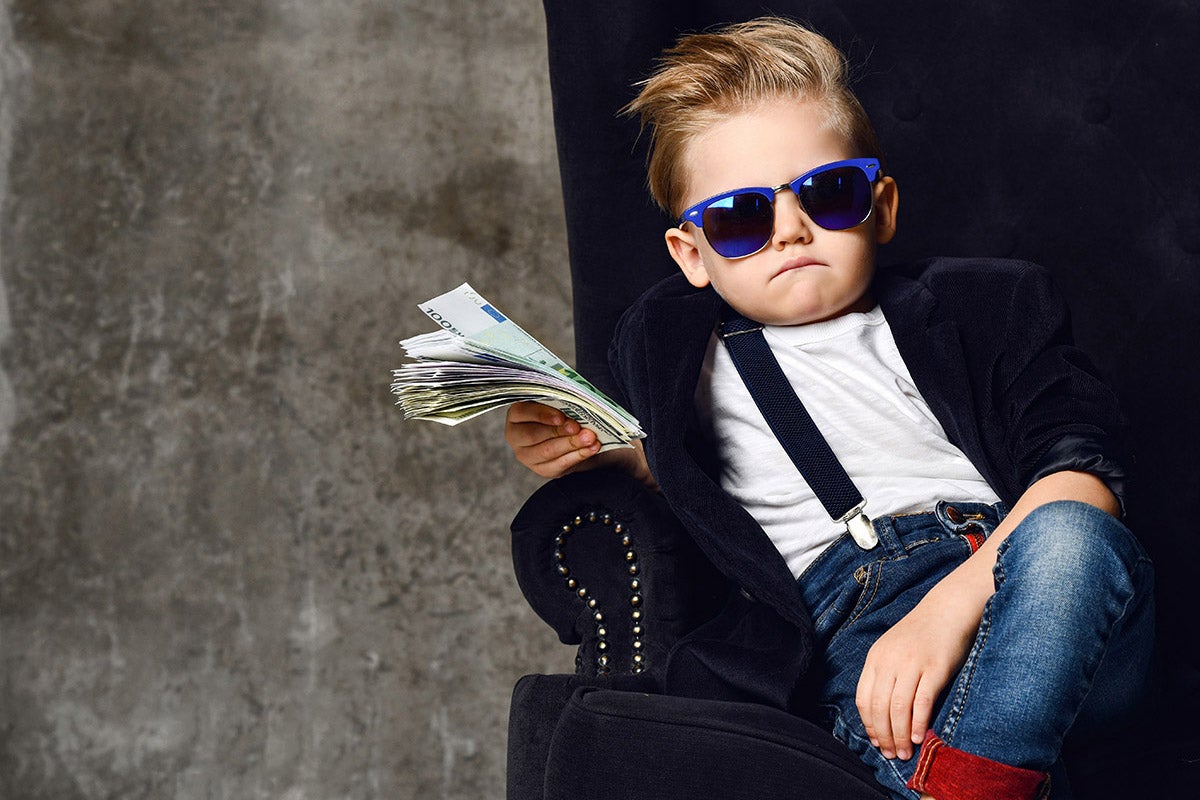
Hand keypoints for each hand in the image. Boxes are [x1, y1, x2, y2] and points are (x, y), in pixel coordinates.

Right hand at [504, 401, 602, 478]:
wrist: (568, 434)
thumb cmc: (559, 413)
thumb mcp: (556, 403)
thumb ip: (560, 402)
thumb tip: (575, 404)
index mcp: (516, 415)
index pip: (522, 412)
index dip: (542, 414)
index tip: (561, 417)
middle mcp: (516, 437)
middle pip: (534, 435)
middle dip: (558, 431)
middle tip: (578, 428)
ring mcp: (527, 456)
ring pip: (547, 452)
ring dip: (571, 444)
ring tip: (589, 438)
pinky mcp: (543, 469)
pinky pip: (559, 465)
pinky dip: (578, 456)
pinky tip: (590, 449)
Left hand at [855, 580, 982, 760]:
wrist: (948, 609)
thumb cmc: (921, 634)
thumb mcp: (893, 650)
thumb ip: (886, 675)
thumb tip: (882, 715)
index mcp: (876, 658)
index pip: (863, 698)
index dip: (868, 724)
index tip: (876, 741)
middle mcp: (889, 661)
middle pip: (879, 707)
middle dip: (883, 736)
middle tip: (890, 754)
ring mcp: (912, 664)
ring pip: (898, 708)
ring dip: (899, 735)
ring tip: (904, 752)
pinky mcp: (935, 668)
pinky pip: (921, 701)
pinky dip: (918, 722)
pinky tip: (918, 737)